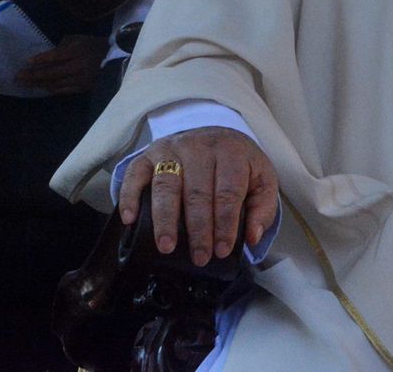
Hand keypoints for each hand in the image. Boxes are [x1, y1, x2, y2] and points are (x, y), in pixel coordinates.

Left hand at [13, 34, 104, 95]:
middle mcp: (78, 66)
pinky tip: (42, 88)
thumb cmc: (92, 45)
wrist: (114, 58)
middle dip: (33, 75)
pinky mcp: (83, 87)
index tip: (26, 62)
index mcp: (77, 51)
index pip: (55, 56)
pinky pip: (63, 90)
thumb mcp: (78, 39)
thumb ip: (62, 46)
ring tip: (26, 84)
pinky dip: (51, 89)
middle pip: (52, 73)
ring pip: (55, 83)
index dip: (40, 60)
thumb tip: (45, 56)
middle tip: (18, 77)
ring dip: (39, 84)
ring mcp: (81, 79)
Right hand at [118, 126, 278, 265]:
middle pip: (197, 193)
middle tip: (199, 257)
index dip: (225, 224)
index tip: (222, 250)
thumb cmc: (239, 164)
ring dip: (165, 219)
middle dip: (198, 229)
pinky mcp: (149, 154)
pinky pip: (135, 174)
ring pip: (166, 185)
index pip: (227, 192)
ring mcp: (172, 149)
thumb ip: (262, 207)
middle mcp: (200, 148)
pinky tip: (130, 219)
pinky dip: (130, 196)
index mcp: (231, 153)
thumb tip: (253, 237)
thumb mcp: (261, 178)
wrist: (217, 134)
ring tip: (167, 247)